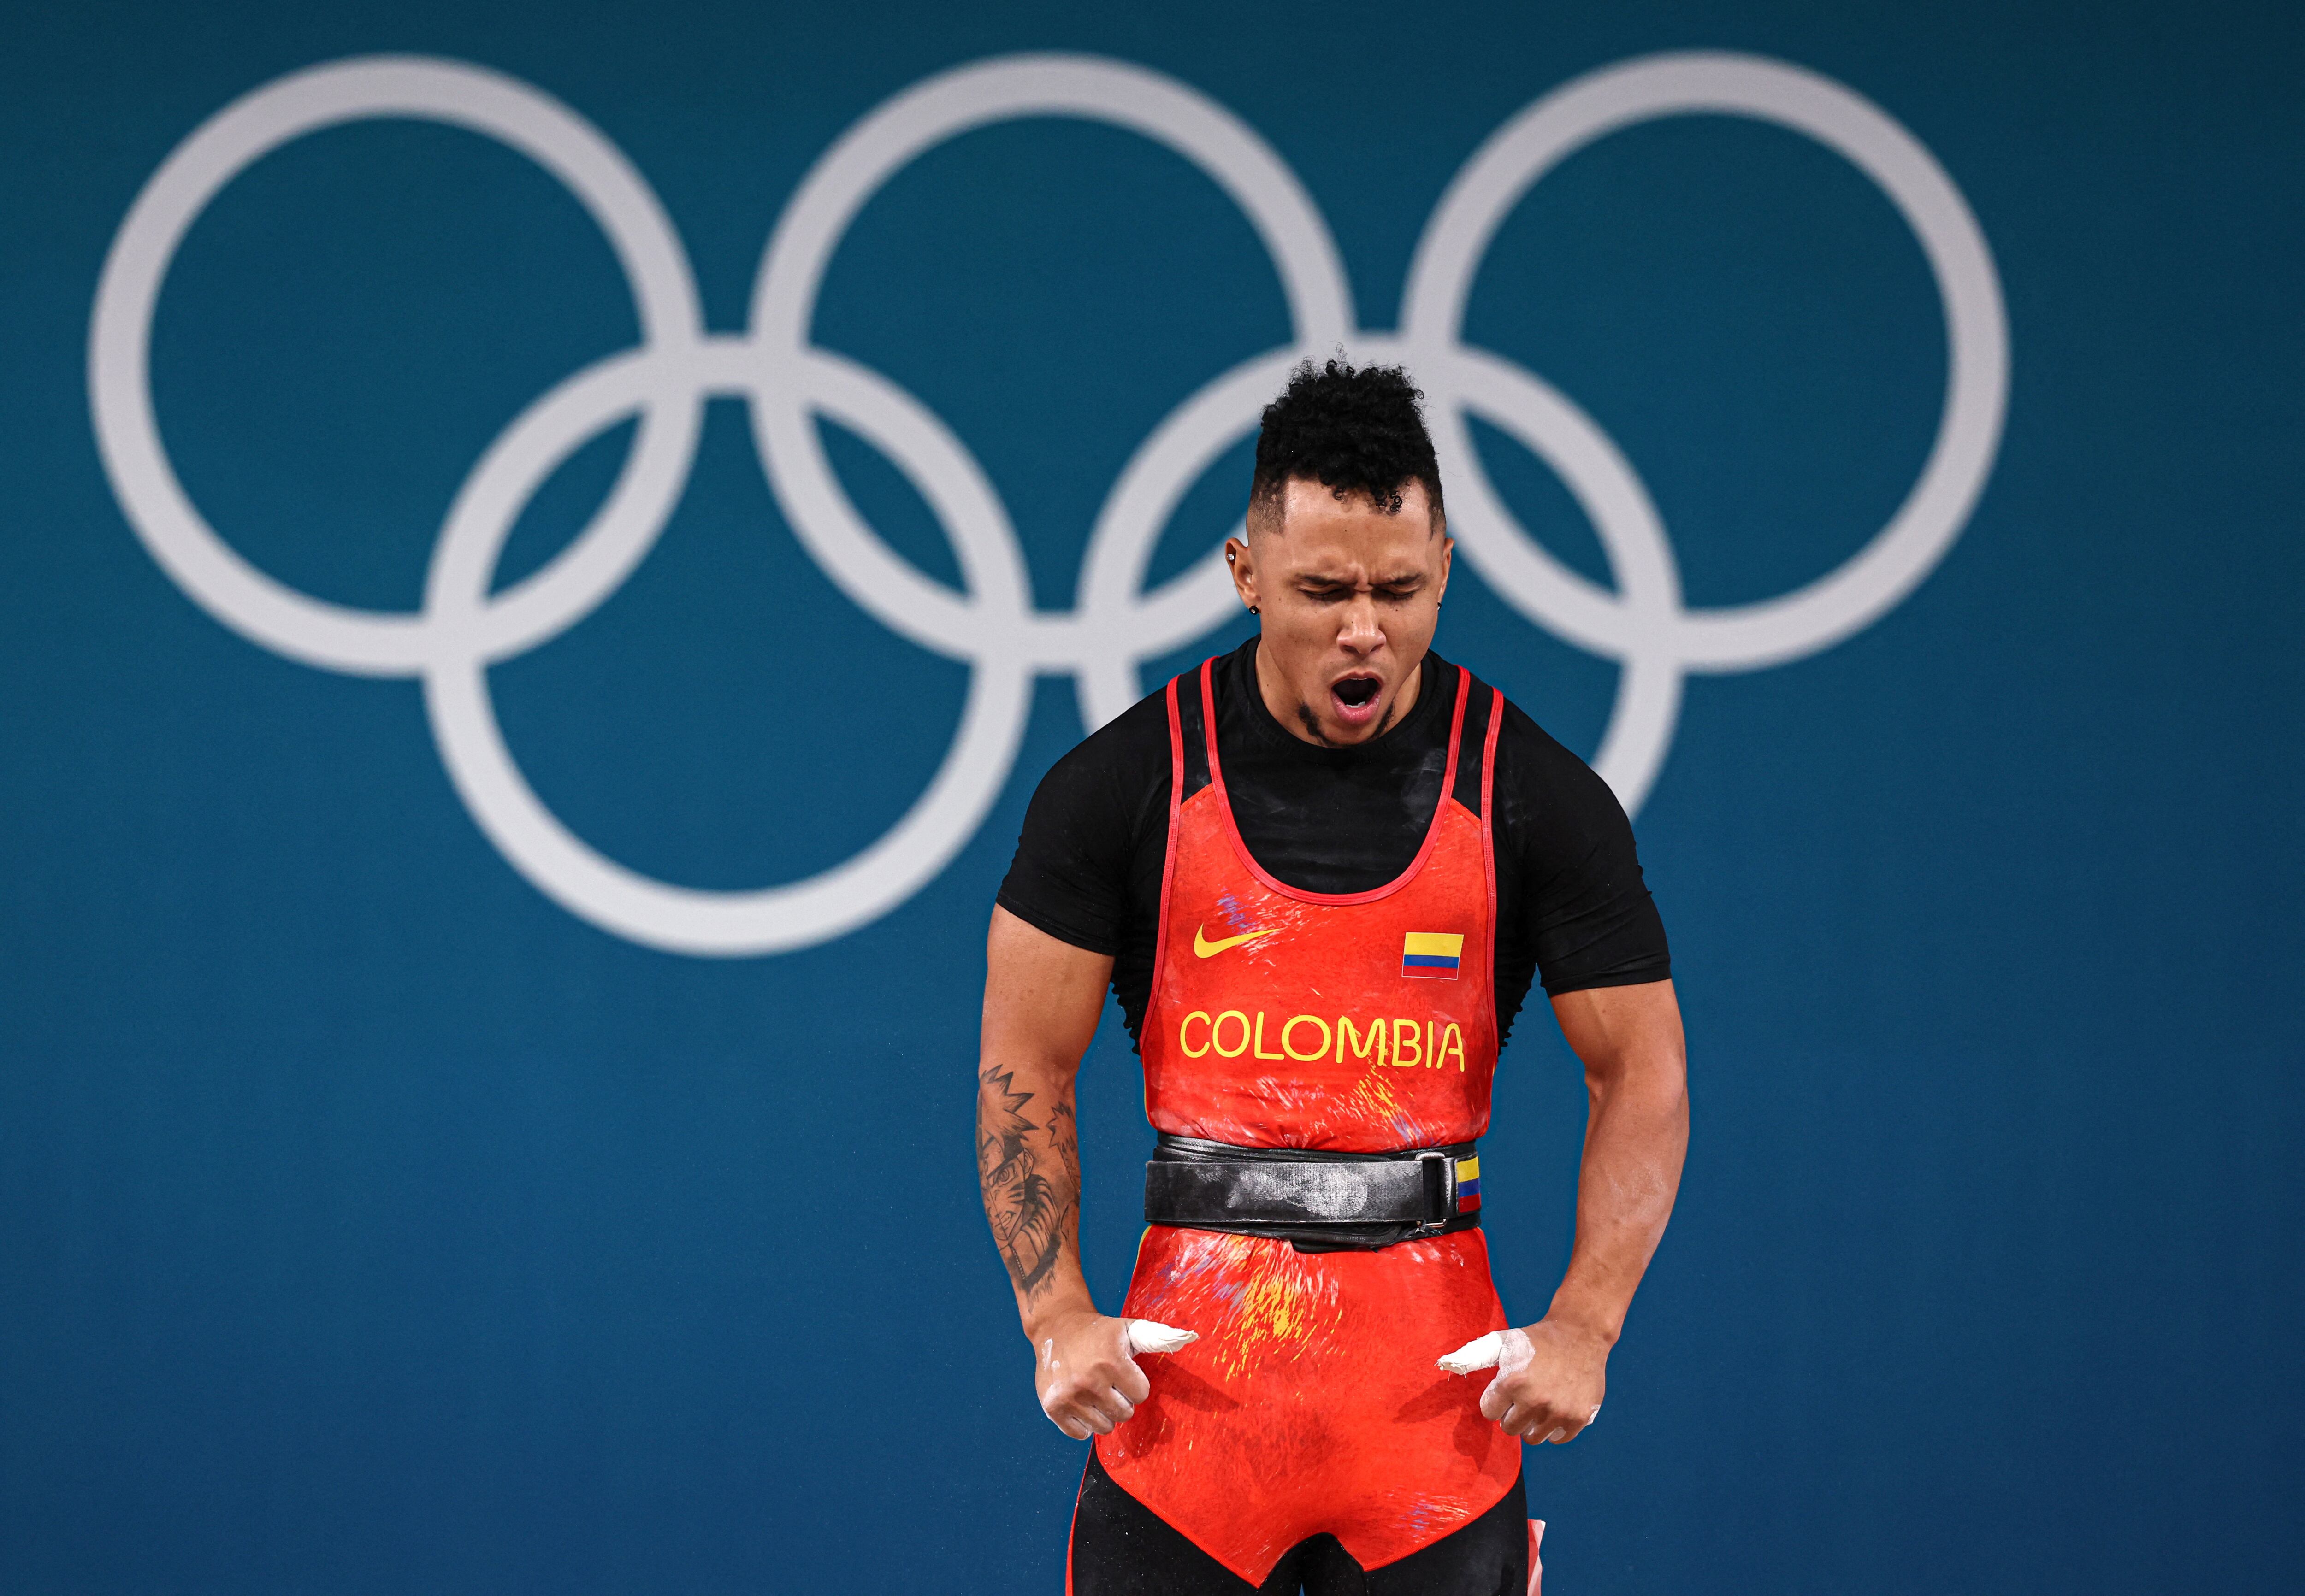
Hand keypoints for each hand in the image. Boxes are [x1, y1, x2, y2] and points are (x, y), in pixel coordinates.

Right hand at [1032, 1310, 1150, 1438]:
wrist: (1056, 1326)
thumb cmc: (1098, 1331)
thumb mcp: (1128, 1329)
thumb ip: (1157, 1336)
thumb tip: (1189, 1337)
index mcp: (1111, 1360)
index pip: (1141, 1394)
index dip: (1135, 1384)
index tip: (1123, 1372)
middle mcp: (1089, 1380)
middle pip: (1124, 1413)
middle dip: (1121, 1400)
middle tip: (1108, 1383)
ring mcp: (1069, 1395)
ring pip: (1104, 1427)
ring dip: (1104, 1413)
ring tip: (1094, 1392)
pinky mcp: (1052, 1407)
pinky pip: (1081, 1434)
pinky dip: (1083, 1423)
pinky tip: (1080, 1403)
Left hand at [1478, 1319, 1608, 1444]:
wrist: (1580, 1333)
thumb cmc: (1536, 1339)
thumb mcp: (1502, 1342)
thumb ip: (1473, 1355)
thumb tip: (1445, 1362)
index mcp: (1512, 1382)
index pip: (1490, 1412)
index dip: (1496, 1399)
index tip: (1507, 1387)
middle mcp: (1536, 1399)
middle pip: (1510, 1428)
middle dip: (1512, 1413)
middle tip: (1524, 1396)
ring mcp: (1559, 1411)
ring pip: (1533, 1438)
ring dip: (1532, 1424)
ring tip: (1539, 1402)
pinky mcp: (1580, 1417)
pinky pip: (1558, 1438)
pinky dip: (1555, 1428)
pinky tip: (1556, 1408)